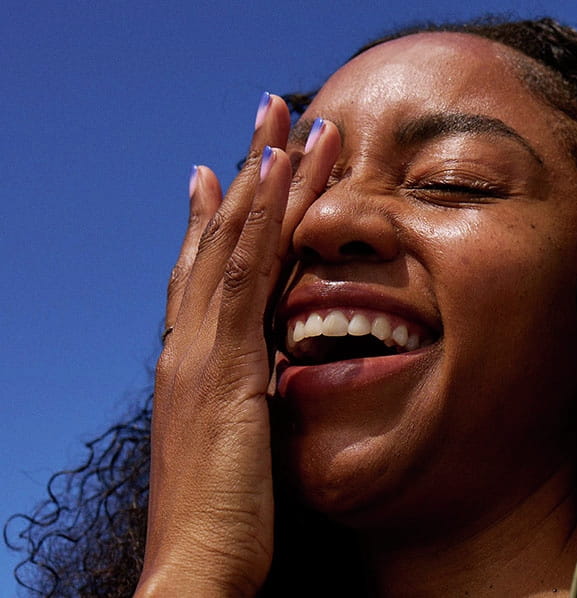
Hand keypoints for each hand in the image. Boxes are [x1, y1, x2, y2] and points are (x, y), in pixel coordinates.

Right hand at [135, 94, 338, 596]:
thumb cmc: (223, 518)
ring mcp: (200, 350)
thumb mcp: (238, 444)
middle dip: (248, 175)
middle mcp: (190, 344)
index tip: (230, 172)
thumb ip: (253, 398)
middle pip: (221, 241)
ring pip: (232, 243)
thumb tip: (273, 375)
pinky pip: (243, 275)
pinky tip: (274, 174)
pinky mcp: (222, 365)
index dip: (220, 218)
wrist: (198, 566)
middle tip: (265, 117)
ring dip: (261, 176)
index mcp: (197, 363)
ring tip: (281, 119)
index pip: (206, 273)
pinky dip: (256, 220)